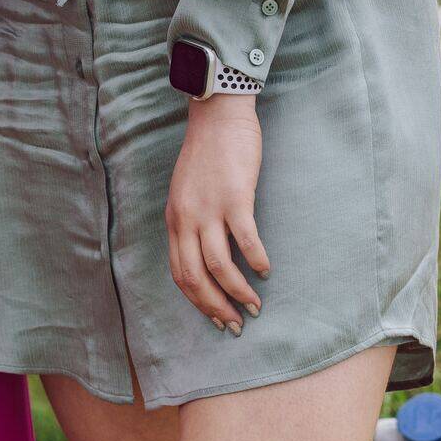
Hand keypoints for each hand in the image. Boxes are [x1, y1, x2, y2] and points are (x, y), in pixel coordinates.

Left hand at [164, 96, 269, 332]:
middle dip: (215, 307)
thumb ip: (190, 220)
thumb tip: (204, 255)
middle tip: (235, 325)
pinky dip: (256, 261)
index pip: (179, 272)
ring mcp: (209, 208)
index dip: (197, 301)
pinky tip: (266, 270)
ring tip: (254, 305)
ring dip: (237, 292)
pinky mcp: (234, 197)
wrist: (217, 115)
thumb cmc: (206, 152)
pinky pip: (245, 241)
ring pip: (219, 266)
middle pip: (195, 277)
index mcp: (174, 217)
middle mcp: (186, 217)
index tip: (215, 317)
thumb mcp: (185, 190)